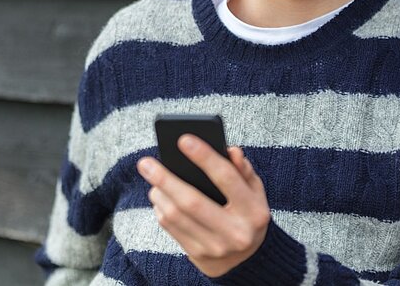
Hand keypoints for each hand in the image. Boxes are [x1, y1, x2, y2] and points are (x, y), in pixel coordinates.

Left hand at [136, 135, 270, 277]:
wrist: (245, 260)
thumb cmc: (247, 213)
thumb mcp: (255, 191)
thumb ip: (243, 170)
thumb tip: (230, 149)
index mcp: (254, 212)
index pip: (227, 178)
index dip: (204, 157)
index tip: (183, 140)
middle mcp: (235, 233)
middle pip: (192, 202)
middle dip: (165, 179)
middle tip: (145, 162)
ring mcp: (215, 247)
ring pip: (176, 216)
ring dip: (159, 193)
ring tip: (151, 176)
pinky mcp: (197, 255)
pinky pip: (170, 228)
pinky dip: (160, 208)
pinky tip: (159, 195)